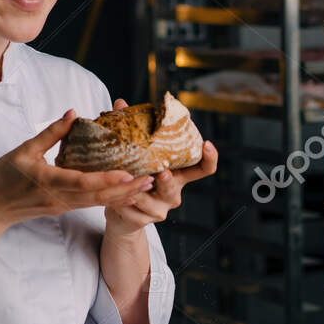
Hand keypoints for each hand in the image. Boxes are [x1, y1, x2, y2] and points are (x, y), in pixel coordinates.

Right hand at [0, 108, 153, 229]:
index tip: (129, 174)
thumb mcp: (23, 149)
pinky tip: (126, 191)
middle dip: (128, 189)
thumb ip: (50, 133)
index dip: (108, 180)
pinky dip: (111, 198)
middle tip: (153, 179)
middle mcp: (61, 198)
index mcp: (50, 182)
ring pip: (99, 203)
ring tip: (147, 185)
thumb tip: (72, 112)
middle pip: (100, 197)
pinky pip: (92, 204)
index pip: (84, 183)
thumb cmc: (3, 177)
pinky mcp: (64, 208)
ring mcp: (64, 206)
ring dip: (124, 195)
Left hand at [103, 97, 217, 236]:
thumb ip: (131, 131)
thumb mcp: (135, 156)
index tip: (207, 144)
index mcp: (177, 173)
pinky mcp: (146, 221)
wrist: (121, 212)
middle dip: (168, 180)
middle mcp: (173, 191)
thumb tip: (121, 103)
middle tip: (162, 172)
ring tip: (125, 185)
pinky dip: (123, 205)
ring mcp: (161, 208)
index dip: (209, 158)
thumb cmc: (132, 177)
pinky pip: (134, 212)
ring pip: (151, 201)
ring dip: (137, 193)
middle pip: (175, 186)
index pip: (202, 167)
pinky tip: (114, 201)